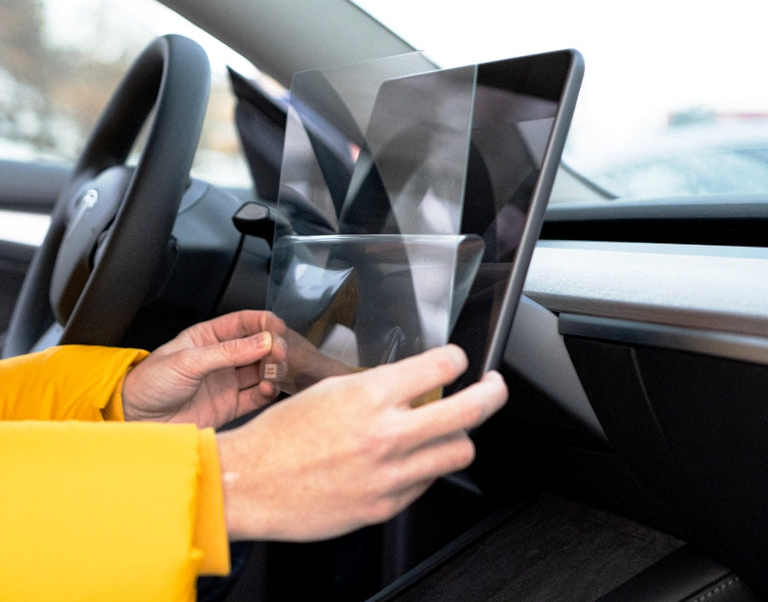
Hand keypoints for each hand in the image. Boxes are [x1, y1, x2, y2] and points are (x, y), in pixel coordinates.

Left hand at [122, 310, 286, 427]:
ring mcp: (227, 382)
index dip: (263, 323)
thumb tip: (263, 341)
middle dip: (273, 347)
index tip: (278, 328)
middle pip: (258, 347)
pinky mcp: (230, 405)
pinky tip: (268, 388)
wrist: (136, 419)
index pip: (243, 323)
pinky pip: (257, 396)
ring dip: (274, 369)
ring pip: (261, 371)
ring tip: (275, 371)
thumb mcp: (189, 361)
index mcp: (209, 337)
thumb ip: (228, 352)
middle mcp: (222, 358)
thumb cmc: (151, 383)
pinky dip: (268, 392)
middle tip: (279, 352)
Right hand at [216, 344, 507, 541]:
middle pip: (470, 411)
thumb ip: (378, 388)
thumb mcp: (330, 390)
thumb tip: (414, 384)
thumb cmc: (281, 434)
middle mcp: (386, 434)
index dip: (457, 358)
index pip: (440, 367)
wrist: (250, 483)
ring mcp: (390, 474)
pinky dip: (424, 468)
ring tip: (449, 429)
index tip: (459, 359)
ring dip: (459, 436)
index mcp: (370, 395)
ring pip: (459, 452)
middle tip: (494, 385)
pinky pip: (426, 483)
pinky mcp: (385, 506)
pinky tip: (406, 460)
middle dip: (493, 392)